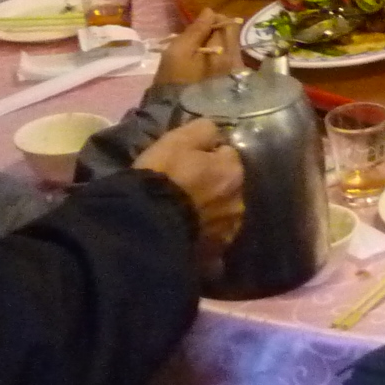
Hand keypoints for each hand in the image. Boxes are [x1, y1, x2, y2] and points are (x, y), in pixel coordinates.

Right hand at [134, 118, 244, 263]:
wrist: (146, 225)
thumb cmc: (163, 176)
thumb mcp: (179, 139)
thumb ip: (204, 131)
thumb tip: (215, 135)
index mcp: (233, 172)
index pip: (227, 156)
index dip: (208, 157)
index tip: (190, 162)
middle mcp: (238, 202)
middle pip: (228, 187)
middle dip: (214, 186)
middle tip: (187, 188)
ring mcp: (227, 230)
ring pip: (222, 214)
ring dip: (210, 212)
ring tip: (186, 214)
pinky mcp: (213, 253)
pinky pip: (211, 240)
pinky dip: (203, 236)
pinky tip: (187, 235)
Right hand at [153, 8, 242, 86]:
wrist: (174, 109)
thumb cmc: (174, 77)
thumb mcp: (180, 50)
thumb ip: (197, 29)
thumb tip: (209, 11)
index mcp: (224, 52)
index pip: (228, 23)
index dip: (212, 20)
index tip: (197, 25)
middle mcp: (236, 60)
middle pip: (231, 34)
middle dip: (214, 31)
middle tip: (196, 38)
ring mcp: (235, 72)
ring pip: (230, 45)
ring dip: (216, 42)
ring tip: (198, 50)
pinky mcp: (231, 80)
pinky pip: (228, 58)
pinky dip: (218, 54)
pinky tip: (204, 60)